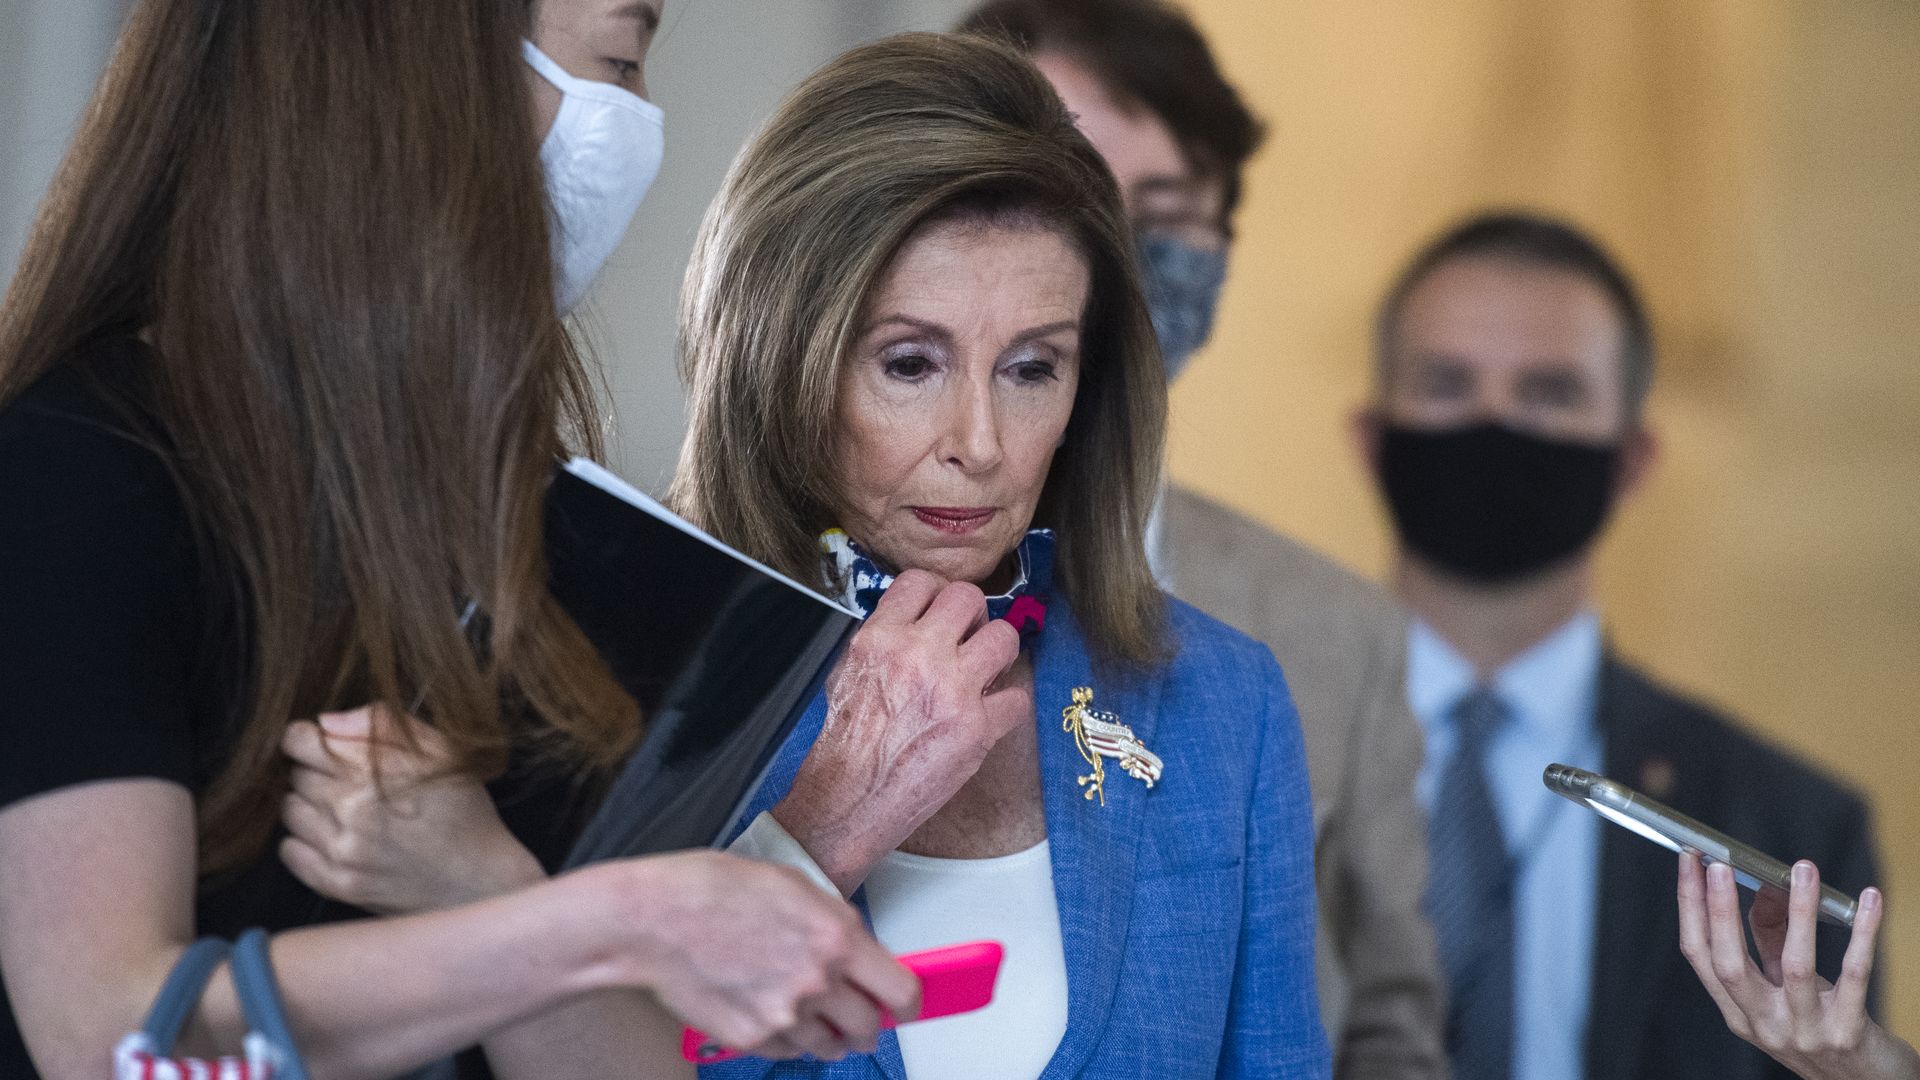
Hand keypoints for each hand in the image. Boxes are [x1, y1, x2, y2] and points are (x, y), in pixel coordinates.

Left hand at [279, 705, 545, 914]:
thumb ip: (381, 723)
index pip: (300, 741)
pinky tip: (337, 838)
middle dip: (316, 772)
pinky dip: (304, 842)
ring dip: (311, 806)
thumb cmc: (462, 810)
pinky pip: (289, 851)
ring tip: (346, 811)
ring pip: (290, 811)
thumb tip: (326, 722)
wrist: (479, 879)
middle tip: (350, 783)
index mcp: (374, 769)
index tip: (321, 745)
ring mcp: (342, 849)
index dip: (306, 738)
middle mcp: (351, 808)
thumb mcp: (440, 750)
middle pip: (296, 774)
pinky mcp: (337, 883)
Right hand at [616, 850, 921, 1059]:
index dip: (910, 1003)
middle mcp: (817, 981)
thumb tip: (859, 951)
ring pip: (830, 1046)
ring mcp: (784, 1014)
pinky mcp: (751, 1037)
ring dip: (830, 1035)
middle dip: (868, 1021)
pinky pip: (789, 1053)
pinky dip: (790, 1040)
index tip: (907, 1005)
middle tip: (859, 1011)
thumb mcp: (793, 885)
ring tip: (812, 1012)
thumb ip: (834, 922)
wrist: (652, 919)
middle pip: (869, 1027)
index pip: (901, 991)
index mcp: (836, 937)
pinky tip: (776, 1014)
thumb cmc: (711, 890)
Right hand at [772, 570, 1027, 893]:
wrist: (849, 800)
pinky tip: (991, 714)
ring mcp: (952, 690)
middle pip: (969, 598)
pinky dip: (1007, 707)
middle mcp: (917, 655)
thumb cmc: (844, 745)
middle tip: (970, 637)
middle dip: (973, 616)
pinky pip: (1017, 698)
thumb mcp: (845, 673)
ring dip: (999, 653)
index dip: (937, 594)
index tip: (943, 609)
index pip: (921, 582)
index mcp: (879, 639)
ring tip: (987, 670)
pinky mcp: (977, 728)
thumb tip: (913, 621)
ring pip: (1005, 636)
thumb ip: (881, 640)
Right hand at [1677, 851, 1918, 1079]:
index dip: (1691, 906)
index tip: (1691, 862)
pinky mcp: (1848, 1034)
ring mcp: (1805, 1033)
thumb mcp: (1786, 990)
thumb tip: (1761, 886)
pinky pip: (1854, 977)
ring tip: (1803, 870)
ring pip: (1795, 966)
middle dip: (1721, 910)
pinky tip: (1870, 900)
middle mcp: (1763, 1026)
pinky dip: (1862, 935)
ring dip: (1798, 912)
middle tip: (1723, 865)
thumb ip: (1770, 940)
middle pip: (1730, 965)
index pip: (1701, 956)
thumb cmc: (1824, 1030)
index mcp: (1739, 1014)